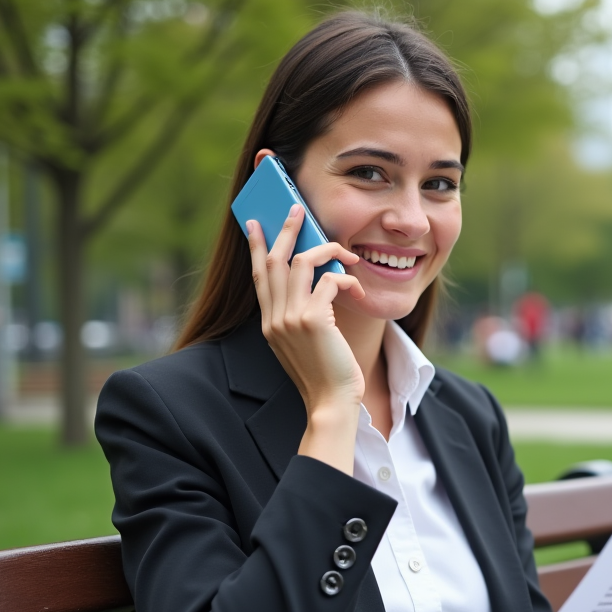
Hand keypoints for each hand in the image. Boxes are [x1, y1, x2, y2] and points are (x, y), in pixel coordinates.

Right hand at [247, 206, 365, 468]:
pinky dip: (345, 279)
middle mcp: (274, 318)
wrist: (331, 402)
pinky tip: (356, 288)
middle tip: (296, 209)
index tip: (254, 223)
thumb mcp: (305, 342)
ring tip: (344, 250)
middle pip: (273, 260)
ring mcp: (290, 318)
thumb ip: (301, 314)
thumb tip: (318, 282)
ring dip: (325, 249)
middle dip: (286, 230)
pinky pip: (329, 281)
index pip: (258, 276)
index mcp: (269, 323)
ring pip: (300, 262)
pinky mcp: (312, 320)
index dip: (256, 247)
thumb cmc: (325, 374)